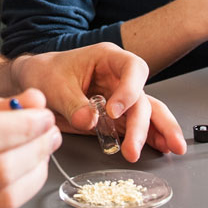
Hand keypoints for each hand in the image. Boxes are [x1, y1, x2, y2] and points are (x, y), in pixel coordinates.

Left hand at [13, 43, 186, 161]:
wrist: (36, 81)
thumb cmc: (46, 73)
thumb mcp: (54, 86)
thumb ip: (72, 104)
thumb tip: (90, 121)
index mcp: (107, 59)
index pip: (132, 69)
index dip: (129, 90)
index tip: (113, 112)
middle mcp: (119, 77)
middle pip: (141, 96)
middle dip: (144, 123)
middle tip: (133, 147)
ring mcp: (120, 97)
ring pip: (146, 112)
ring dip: (158, 131)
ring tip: (171, 148)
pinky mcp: (116, 115)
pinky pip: (135, 125)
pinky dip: (150, 137)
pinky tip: (162, 148)